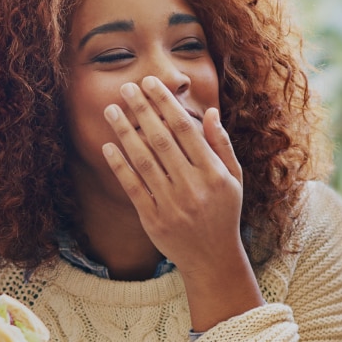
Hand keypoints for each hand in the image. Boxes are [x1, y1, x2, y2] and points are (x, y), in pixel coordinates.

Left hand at [101, 75, 245, 273]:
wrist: (212, 258)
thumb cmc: (225, 213)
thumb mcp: (234, 178)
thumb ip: (221, 145)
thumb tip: (210, 112)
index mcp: (213, 173)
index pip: (185, 129)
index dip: (165, 104)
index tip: (151, 84)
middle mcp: (193, 186)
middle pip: (161, 140)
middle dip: (142, 110)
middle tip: (126, 88)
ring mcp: (171, 203)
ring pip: (143, 160)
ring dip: (125, 132)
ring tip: (111, 110)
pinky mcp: (153, 219)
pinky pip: (132, 187)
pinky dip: (119, 166)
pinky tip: (108, 146)